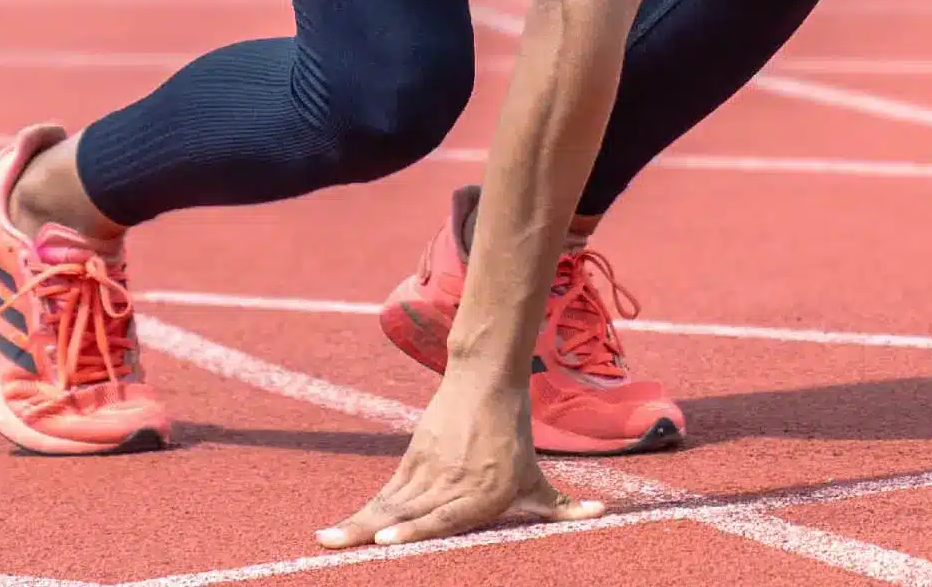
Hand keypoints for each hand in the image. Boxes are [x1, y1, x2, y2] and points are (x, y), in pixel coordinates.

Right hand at [316, 370, 604, 549]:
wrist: (487, 382)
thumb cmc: (516, 439)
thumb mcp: (538, 477)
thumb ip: (563, 507)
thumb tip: (603, 514)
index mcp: (485, 494)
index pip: (444, 517)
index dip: (414, 530)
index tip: (387, 541)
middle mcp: (454, 483)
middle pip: (408, 514)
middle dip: (374, 533)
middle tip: (342, 549)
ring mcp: (430, 469)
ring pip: (389, 503)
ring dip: (358, 524)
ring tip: (327, 542)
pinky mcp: (413, 458)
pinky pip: (386, 492)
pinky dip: (362, 511)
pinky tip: (339, 530)